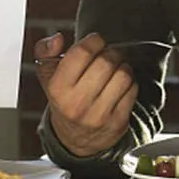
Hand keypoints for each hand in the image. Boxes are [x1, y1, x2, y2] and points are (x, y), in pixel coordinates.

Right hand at [34, 32, 137, 157]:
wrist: (75, 139)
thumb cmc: (64, 101)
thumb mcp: (47, 77)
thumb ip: (45, 52)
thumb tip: (57, 39)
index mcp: (58, 88)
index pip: (82, 53)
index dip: (94, 40)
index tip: (96, 41)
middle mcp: (77, 103)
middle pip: (106, 62)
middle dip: (110, 52)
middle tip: (106, 55)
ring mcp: (99, 114)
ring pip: (123, 74)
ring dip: (122, 66)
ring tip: (114, 69)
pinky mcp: (118, 121)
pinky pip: (132, 90)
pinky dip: (129, 82)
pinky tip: (119, 85)